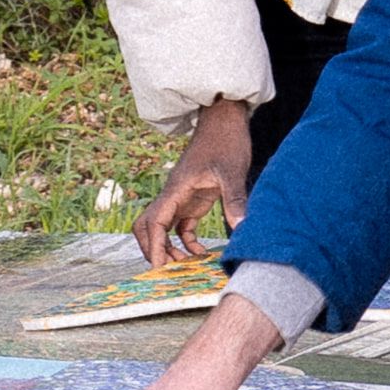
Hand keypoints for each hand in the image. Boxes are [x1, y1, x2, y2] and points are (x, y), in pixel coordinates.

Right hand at [135, 100, 254, 267]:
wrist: (225, 119)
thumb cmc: (225, 139)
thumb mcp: (232, 171)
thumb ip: (234, 200)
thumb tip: (241, 228)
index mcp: (176, 189)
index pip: (154, 222)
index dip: (154, 246)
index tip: (160, 268)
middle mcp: (174, 195)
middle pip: (148, 227)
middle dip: (153, 249)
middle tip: (169, 270)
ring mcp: (182, 197)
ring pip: (162, 228)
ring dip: (169, 248)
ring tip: (186, 266)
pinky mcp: (194, 199)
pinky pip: (182, 227)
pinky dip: (187, 242)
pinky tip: (202, 252)